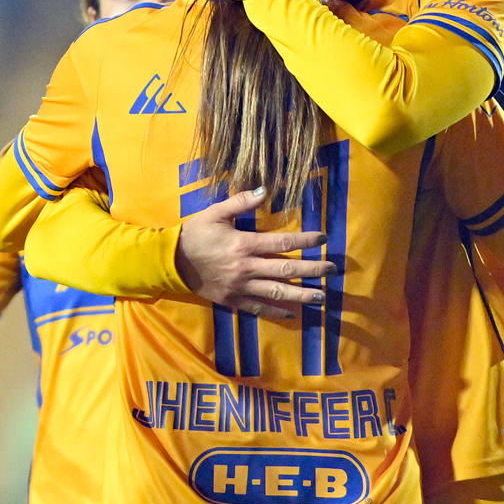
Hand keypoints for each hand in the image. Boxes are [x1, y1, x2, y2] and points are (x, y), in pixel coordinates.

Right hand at [174, 188, 336, 320]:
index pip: (283, 243)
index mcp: (244, 244)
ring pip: (277, 293)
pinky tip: (293, 314)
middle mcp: (246, 268)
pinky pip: (259, 308)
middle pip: (287, 270)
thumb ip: (241, 201)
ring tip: (322, 297)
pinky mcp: (233, 300)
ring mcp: (240, 287)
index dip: (306, 241)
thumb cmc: (194, 234)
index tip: (324, 238)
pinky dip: (277, 312)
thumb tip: (264, 189)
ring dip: (302, 295)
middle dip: (313, 270)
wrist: (171, 261)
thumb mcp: (216, 212)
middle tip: (332, 270)